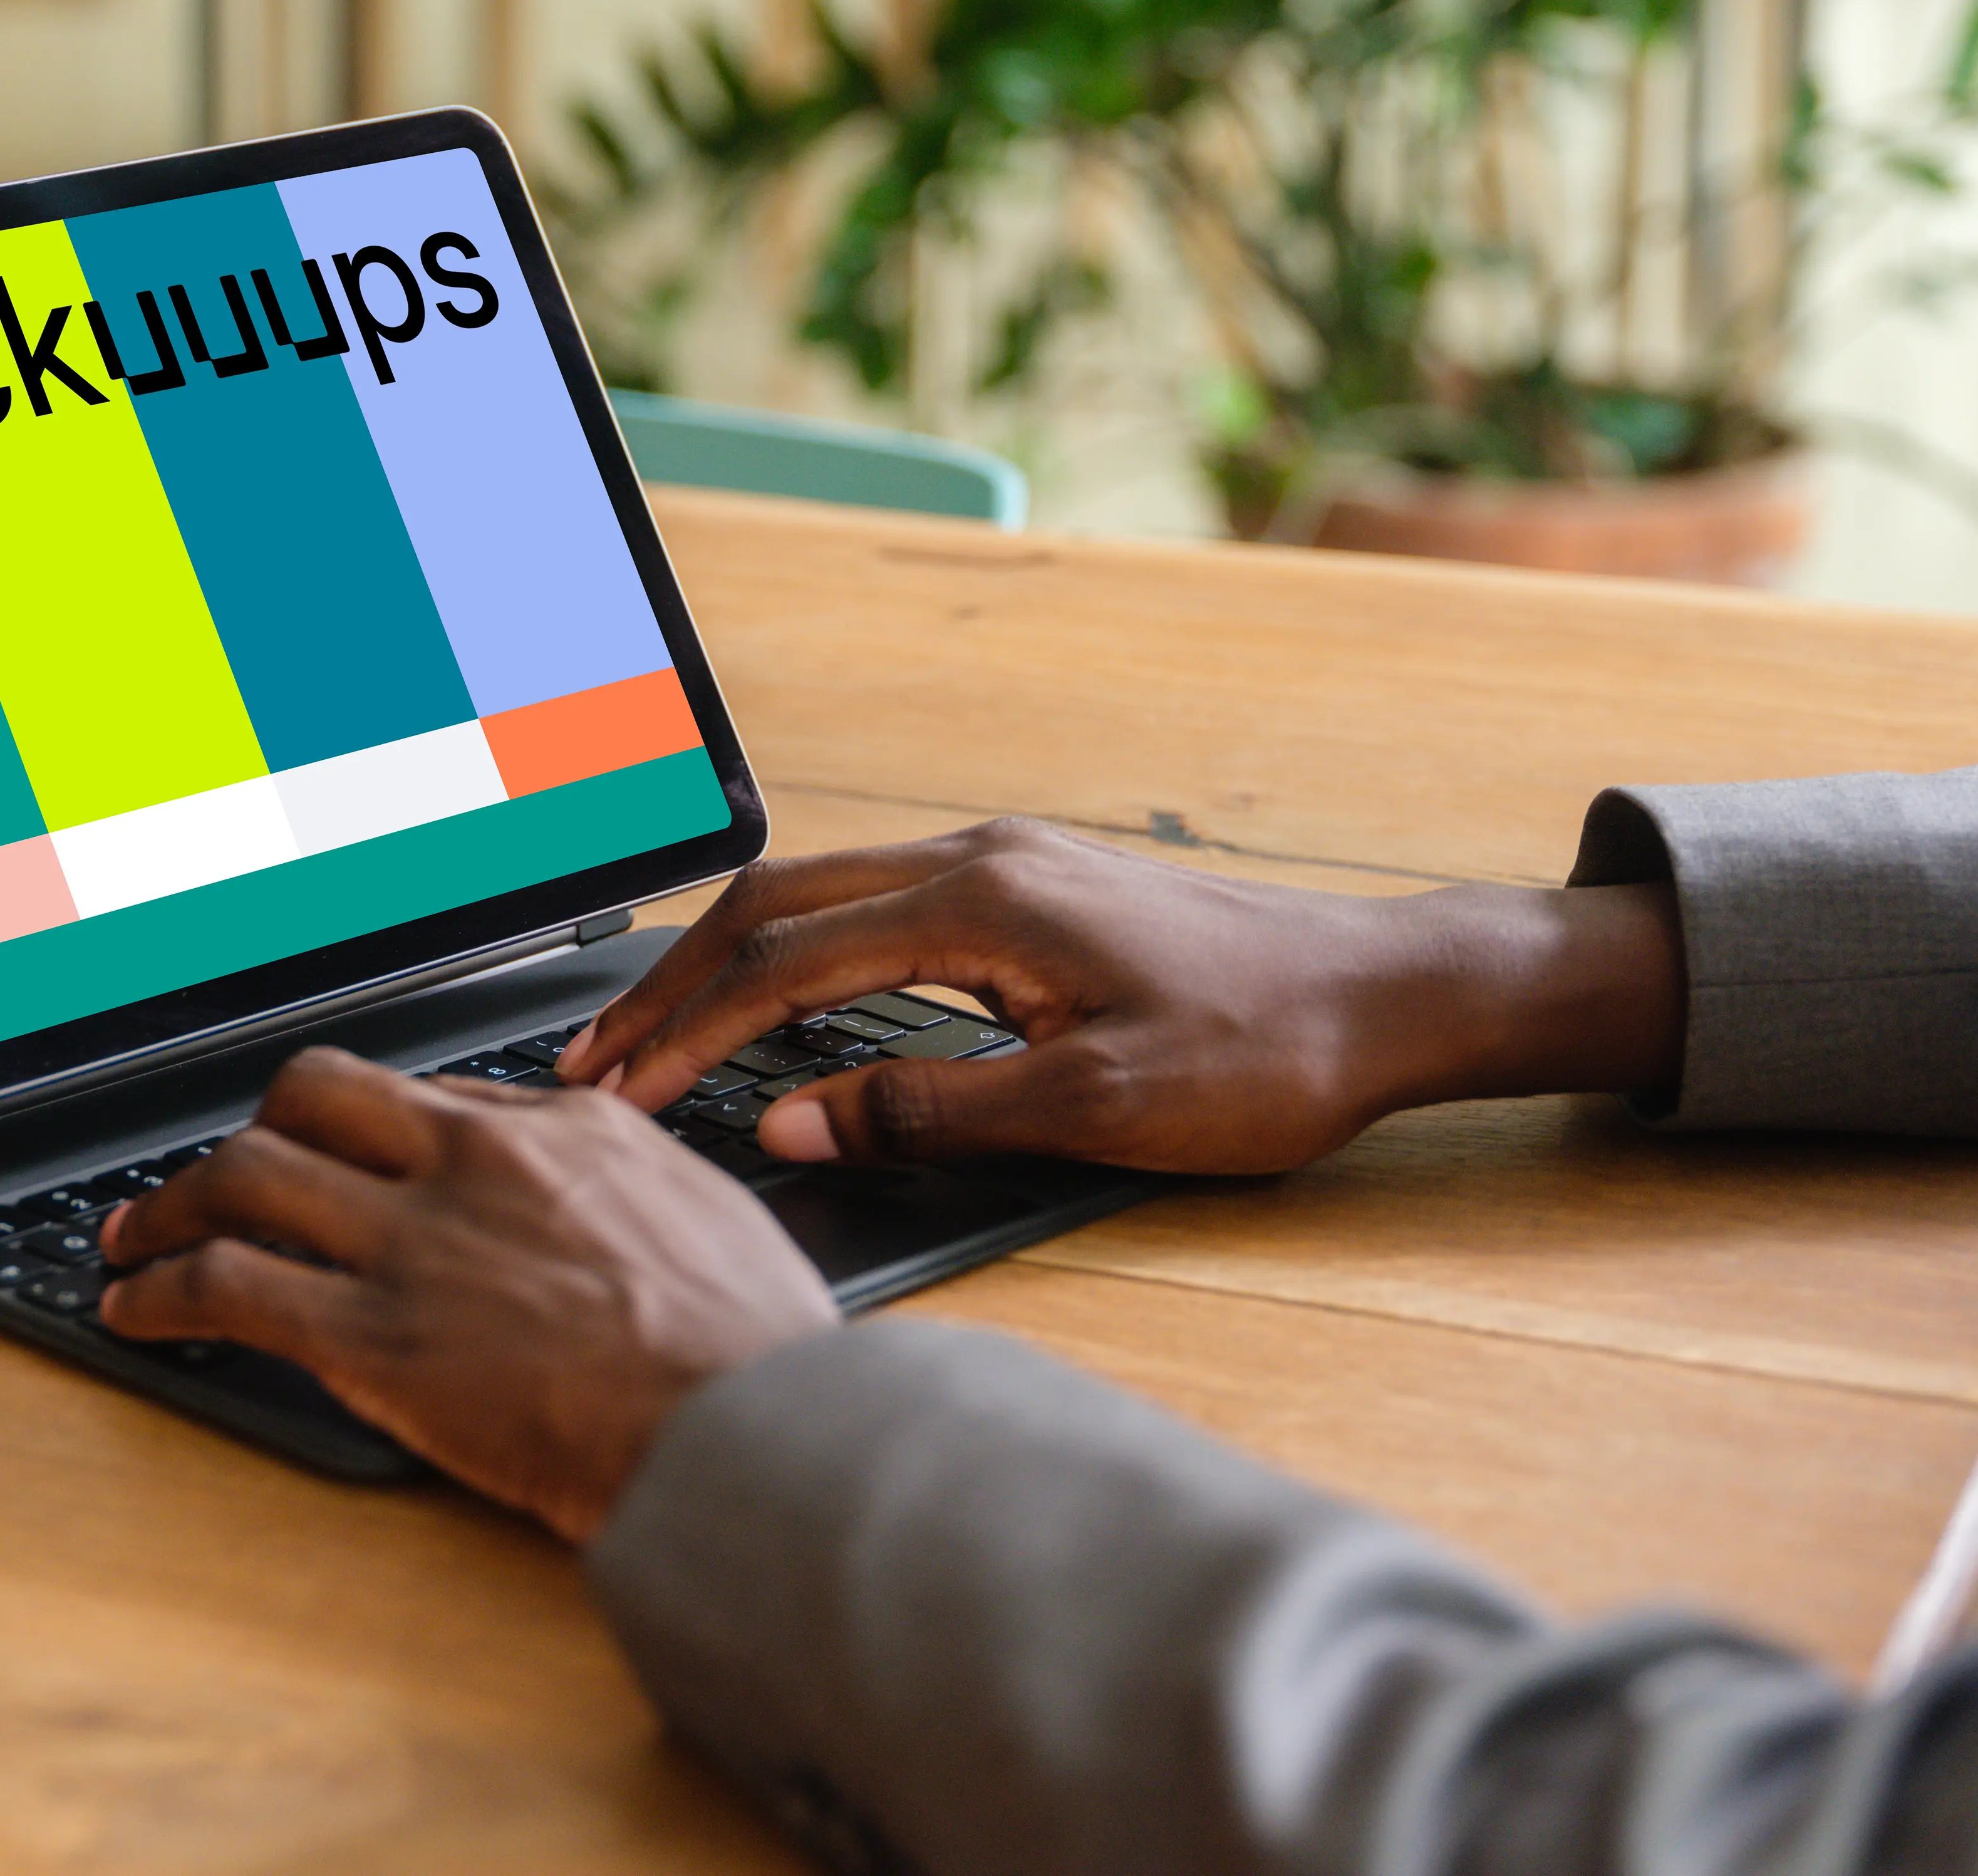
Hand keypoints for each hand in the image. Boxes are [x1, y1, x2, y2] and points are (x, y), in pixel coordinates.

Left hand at [96, 1048, 839, 1539]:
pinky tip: (134, 1311)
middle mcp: (470, 1164)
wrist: (749, 1428)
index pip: (419, 1095)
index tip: (326, 1156)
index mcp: (556, 1129)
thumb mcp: (697, 1210)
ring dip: (170, 1209)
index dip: (353, 1129)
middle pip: (310, 1098)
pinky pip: (229, 1287)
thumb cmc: (751, 1346)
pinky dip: (160, 1293)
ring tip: (133, 1240)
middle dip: (244, 1136)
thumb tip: (588, 1176)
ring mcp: (415, 1246)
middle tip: (205, 1180)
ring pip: (246, 1179)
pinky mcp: (373, 1340)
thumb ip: (618, 1178)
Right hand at [560, 819, 1681, 1176]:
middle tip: (590, 1062)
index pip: (786, 965)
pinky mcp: (1026, 891)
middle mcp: (980, 859)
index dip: (689, 1035)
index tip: (618, 1095)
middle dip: (671, 986)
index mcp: (985, 901)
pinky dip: (793, 957)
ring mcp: (1004, 865)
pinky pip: (869, 908)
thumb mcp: (1096, 1109)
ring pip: (817, 898)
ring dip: (726, 967)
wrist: (1387, 996)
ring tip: (653, 1039)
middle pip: (775, 906)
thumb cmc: (1265, 1054)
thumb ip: (930, 1111)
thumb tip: (791, 1119)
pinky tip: (769, 1008)